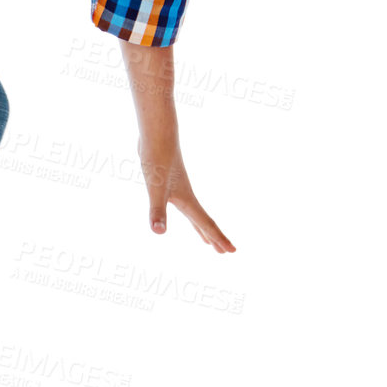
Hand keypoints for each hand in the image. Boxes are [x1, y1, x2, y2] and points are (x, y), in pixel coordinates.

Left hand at [136, 129, 235, 252]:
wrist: (157, 134)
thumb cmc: (157, 160)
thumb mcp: (155, 189)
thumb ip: (157, 211)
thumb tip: (159, 233)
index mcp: (187, 200)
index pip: (206, 224)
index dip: (218, 239)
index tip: (231, 252)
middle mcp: (186, 195)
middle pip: (203, 221)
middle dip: (213, 238)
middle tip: (224, 252)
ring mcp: (178, 188)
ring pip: (193, 213)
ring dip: (200, 227)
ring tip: (204, 240)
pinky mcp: (170, 181)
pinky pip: (183, 203)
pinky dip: (187, 213)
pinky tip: (182, 208)